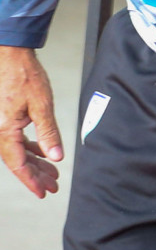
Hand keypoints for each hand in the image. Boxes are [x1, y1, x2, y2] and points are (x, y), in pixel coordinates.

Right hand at [0, 46, 62, 198]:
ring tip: (52, 174)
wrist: (10, 56)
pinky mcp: (4, 119)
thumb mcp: (42, 105)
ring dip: (35, 163)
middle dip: (36, 176)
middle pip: (18, 161)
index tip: (43, 193)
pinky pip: (16, 140)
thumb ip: (48, 132)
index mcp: (4, 131)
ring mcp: (0, 126)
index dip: (31, 181)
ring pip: (17, 152)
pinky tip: (43, 154)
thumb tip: (56, 156)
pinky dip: (30, 148)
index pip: (19, 164)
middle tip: (53, 187)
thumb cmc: (24, 76)